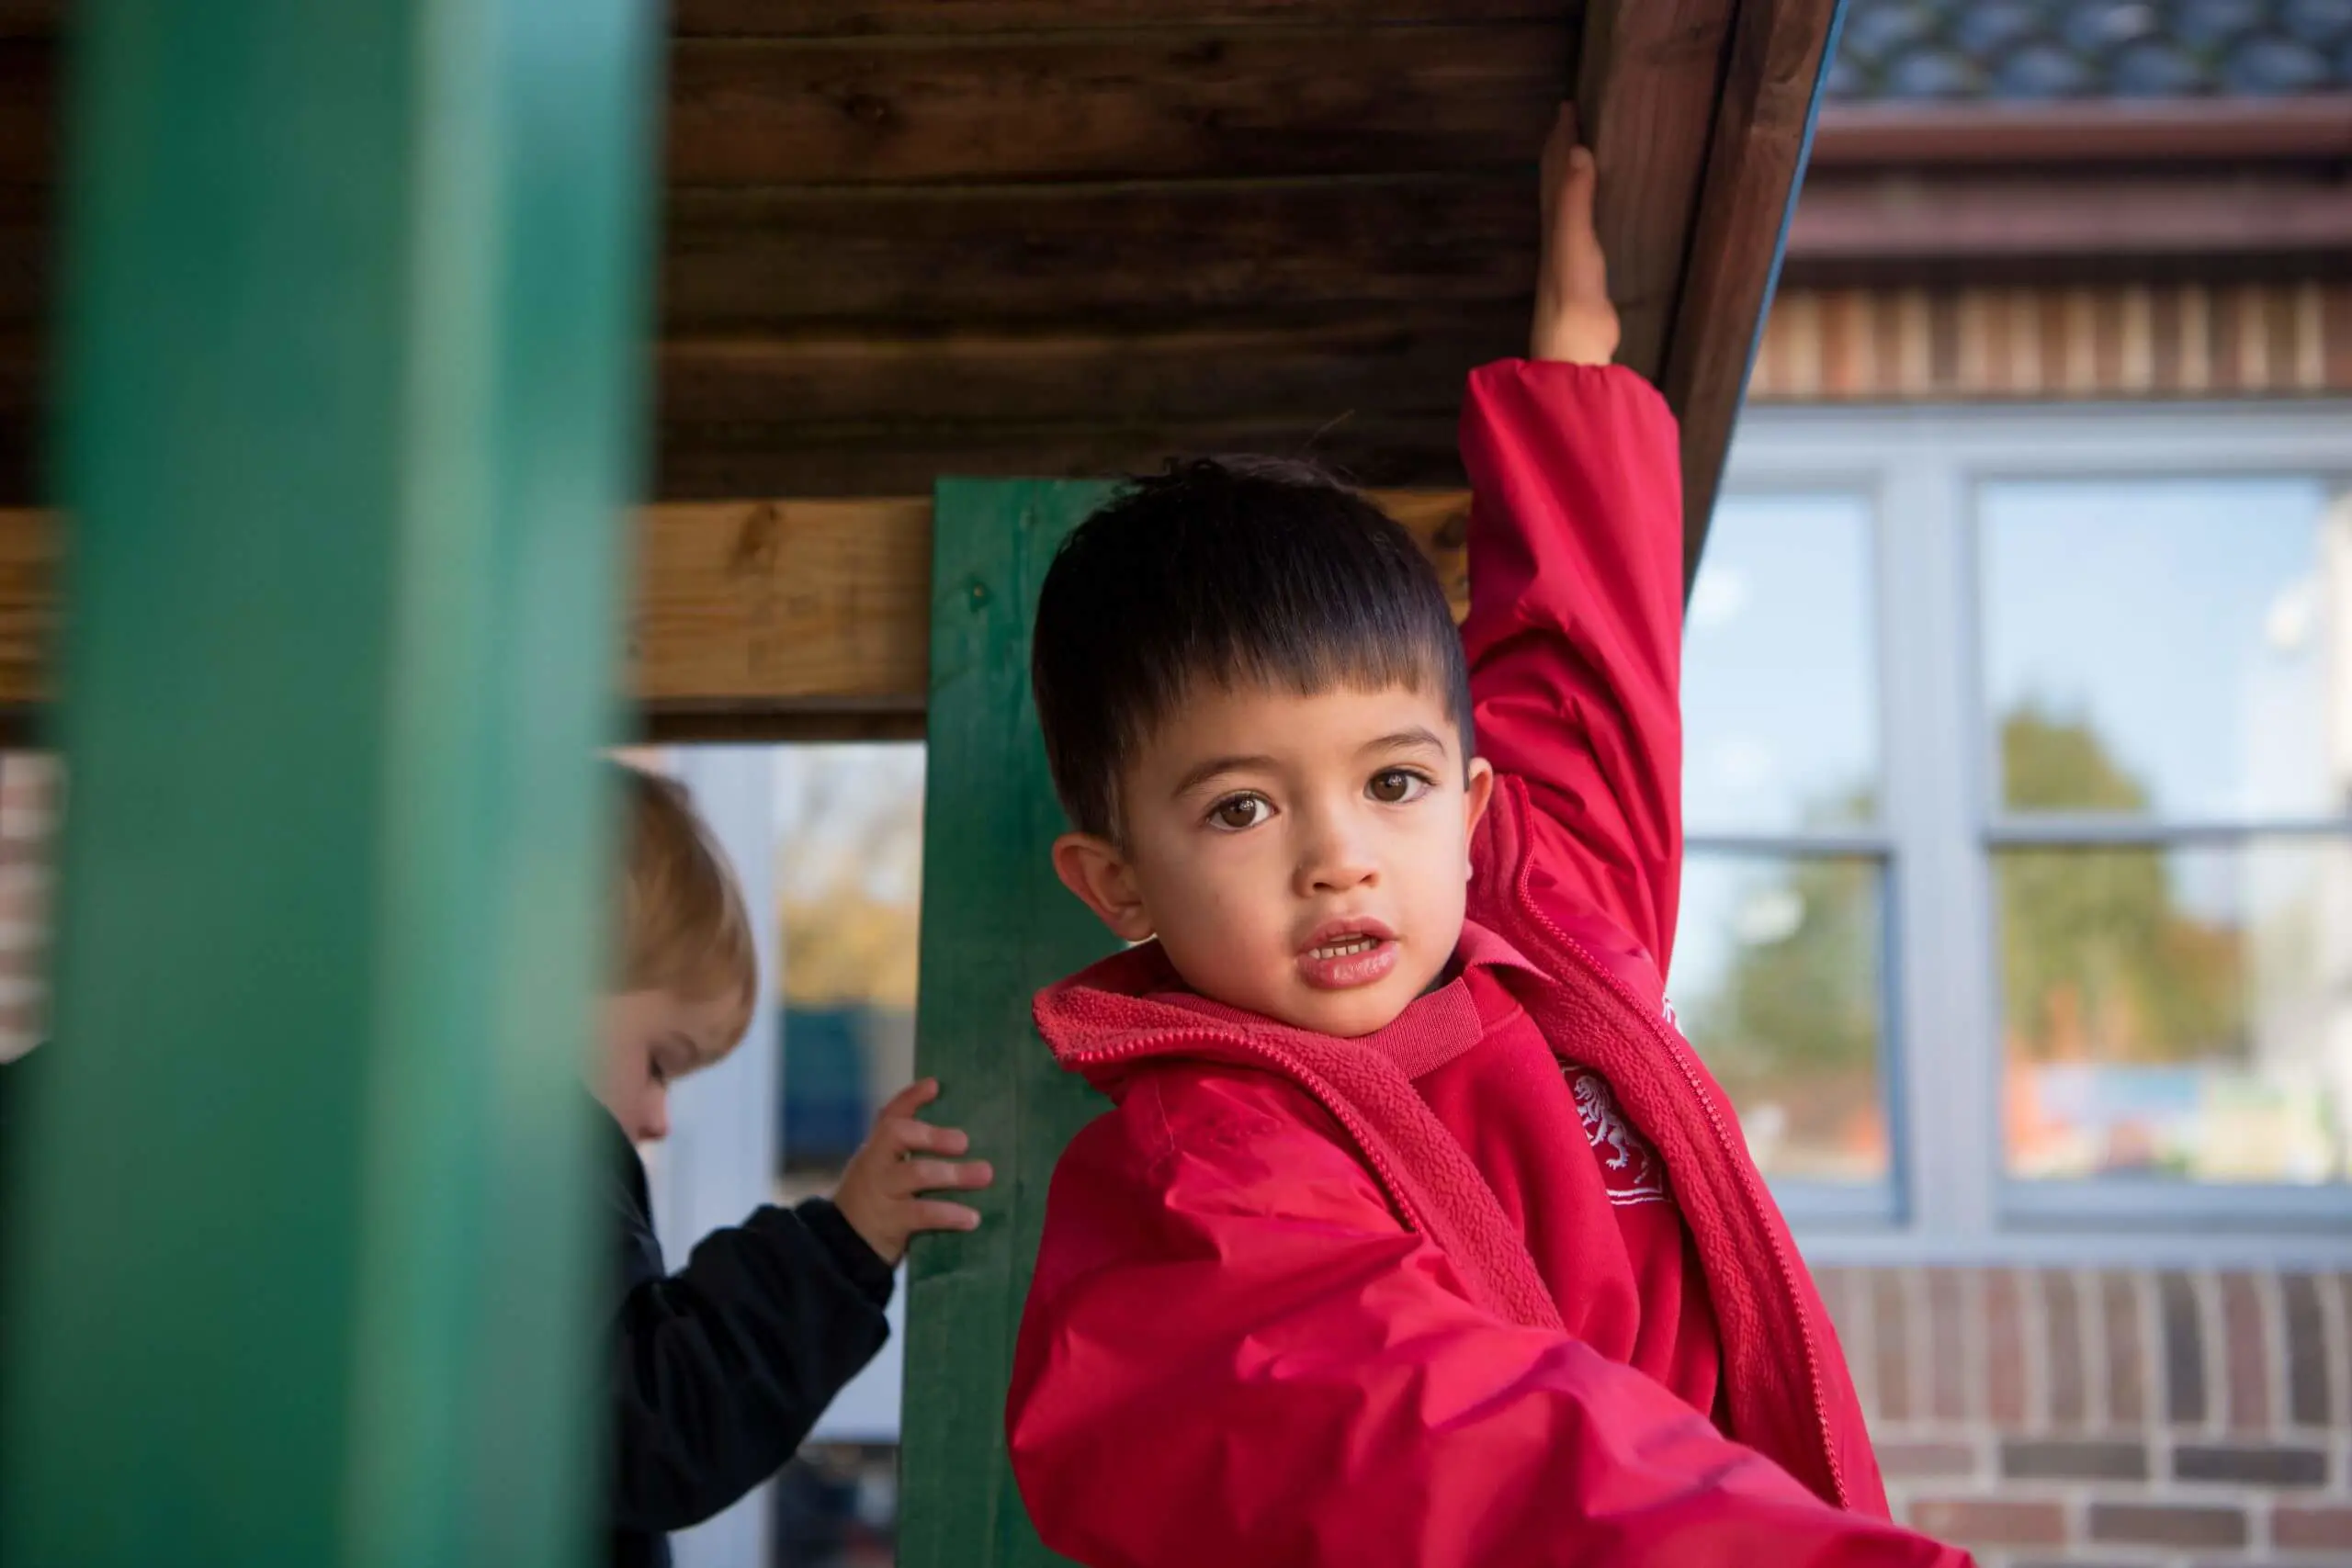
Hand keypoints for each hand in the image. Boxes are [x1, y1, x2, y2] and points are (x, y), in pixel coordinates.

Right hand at [832, 1078, 993, 1266]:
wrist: (842, 1248)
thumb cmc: (876, 1204)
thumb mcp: (883, 1174)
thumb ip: (909, 1156)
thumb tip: (963, 1140)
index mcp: (875, 1150)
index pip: (889, 1116)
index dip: (910, 1099)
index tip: (935, 1085)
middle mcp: (874, 1165)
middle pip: (896, 1135)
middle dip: (933, 1134)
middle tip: (965, 1141)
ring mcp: (880, 1192)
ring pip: (916, 1173)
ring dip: (954, 1174)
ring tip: (985, 1174)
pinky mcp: (890, 1222)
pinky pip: (923, 1214)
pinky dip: (950, 1214)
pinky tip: (972, 1217)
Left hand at [1530, 103, 1618, 365]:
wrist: (1575, 343)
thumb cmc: (1573, 291)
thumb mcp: (1575, 239)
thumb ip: (1575, 198)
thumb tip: (1577, 150)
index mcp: (1553, 219)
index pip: (1555, 168)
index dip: (1561, 136)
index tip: (1568, 104)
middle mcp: (1557, 230)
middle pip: (1556, 180)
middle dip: (1562, 148)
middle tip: (1573, 117)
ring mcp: (1571, 250)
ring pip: (1569, 199)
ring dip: (1573, 173)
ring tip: (1586, 150)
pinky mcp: (1588, 268)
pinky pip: (1586, 221)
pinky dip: (1590, 203)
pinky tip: (1600, 206)